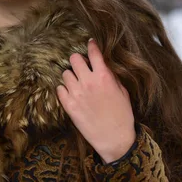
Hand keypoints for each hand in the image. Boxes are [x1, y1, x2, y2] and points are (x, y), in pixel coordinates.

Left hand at [56, 39, 135, 163]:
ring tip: (78, 84)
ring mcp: (76, 93)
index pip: (94, 53)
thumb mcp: (122, 92)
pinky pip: (59, 89)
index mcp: (104, 77)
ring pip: (65, 74)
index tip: (90, 43)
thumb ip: (111, 76)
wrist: (114, 139)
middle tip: (82, 67)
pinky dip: (64, 90)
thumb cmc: (122, 115)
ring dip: (71, 76)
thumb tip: (103, 65)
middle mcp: (88, 82)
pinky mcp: (68, 105)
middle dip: (78, 61)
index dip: (92, 45)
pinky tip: (72, 94)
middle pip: (74, 58)